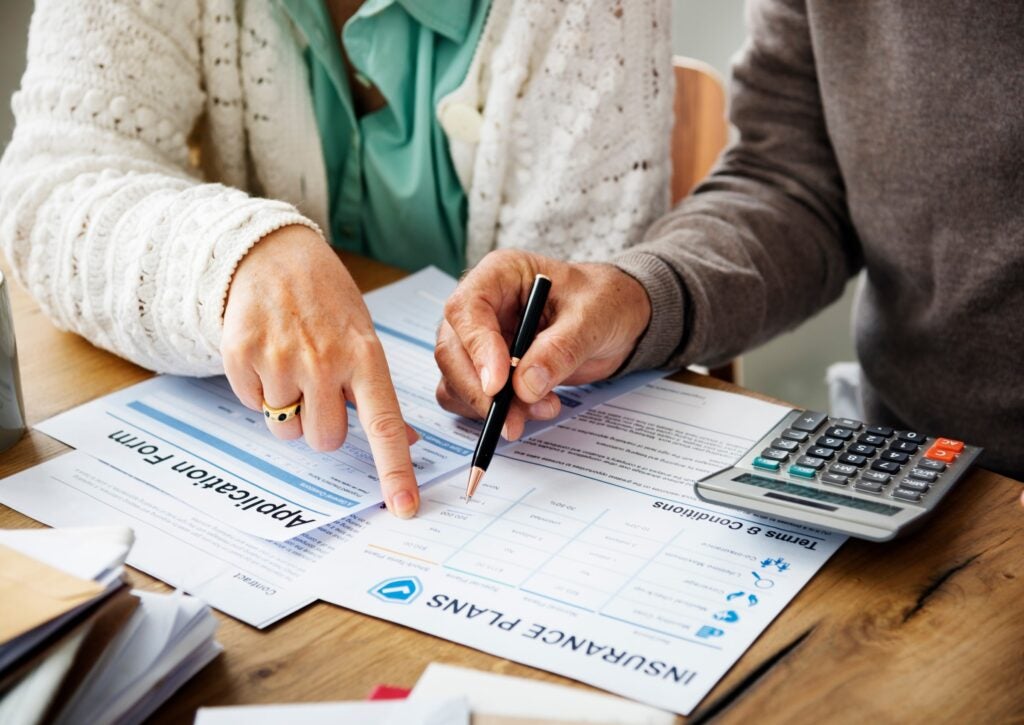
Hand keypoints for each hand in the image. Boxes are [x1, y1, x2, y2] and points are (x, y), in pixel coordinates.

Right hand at [222, 225, 419, 517]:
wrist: (273, 254)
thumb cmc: (327, 302)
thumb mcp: (363, 338)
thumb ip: (378, 393)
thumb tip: (406, 441)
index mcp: (365, 357)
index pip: (383, 424)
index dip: (394, 470)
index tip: (404, 507)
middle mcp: (324, 360)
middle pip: (325, 440)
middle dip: (322, 426)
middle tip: (319, 389)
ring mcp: (280, 358)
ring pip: (286, 429)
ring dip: (288, 409)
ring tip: (291, 366)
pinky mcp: (241, 354)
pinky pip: (251, 404)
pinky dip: (258, 389)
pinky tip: (267, 355)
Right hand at [435, 249, 651, 439]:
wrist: (615, 319)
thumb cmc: (603, 302)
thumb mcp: (593, 317)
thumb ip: (560, 349)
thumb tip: (525, 386)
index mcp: (499, 275)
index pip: (466, 309)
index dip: (476, 348)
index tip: (498, 384)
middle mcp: (481, 306)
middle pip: (451, 350)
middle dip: (480, 390)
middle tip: (513, 418)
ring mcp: (479, 340)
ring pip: (455, 380)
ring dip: (490, 406)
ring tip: (542, 408)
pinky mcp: (485, 370)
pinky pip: (469, 398)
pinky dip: (495, 413)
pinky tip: (531, 410)